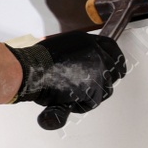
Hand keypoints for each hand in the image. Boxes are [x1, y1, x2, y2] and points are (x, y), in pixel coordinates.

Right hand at [6, 30, 126, 112]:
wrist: (32, 71)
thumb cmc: (39, 60)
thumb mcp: (63, 45)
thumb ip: (79, 52)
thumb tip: (82, 62)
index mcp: (89, 43)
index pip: (112, 49)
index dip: (114, 59)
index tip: (114, 65)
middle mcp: (97, 56)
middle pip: (114, 71)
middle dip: (105, 79)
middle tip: (92, 85)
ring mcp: (97, 74)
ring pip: (105, 89)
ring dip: (93, 93)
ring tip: (75, 94)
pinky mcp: (92, 91)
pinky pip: (92, 102)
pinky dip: (81, 105)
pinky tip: (68, 101)